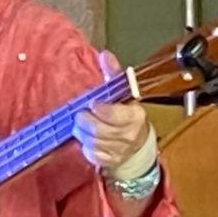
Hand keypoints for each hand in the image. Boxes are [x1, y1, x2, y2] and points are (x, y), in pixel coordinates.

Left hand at [72, 52, 150, 171]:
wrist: (137, 145)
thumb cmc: (126, 114)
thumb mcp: (122, 92)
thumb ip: (113, 74)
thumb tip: (105, 54)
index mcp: (135, 115)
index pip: (114, 114)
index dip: (100, 109)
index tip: (92, 103)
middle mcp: (130, 134)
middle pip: (99, 129)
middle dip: (85, 121)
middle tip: (80, 115)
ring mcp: (121, 150)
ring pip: (93, 142)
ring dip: (82, 133)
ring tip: (80, 126)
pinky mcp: (111, 162)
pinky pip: (93, 155)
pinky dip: (86, 147)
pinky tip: (87, 140)